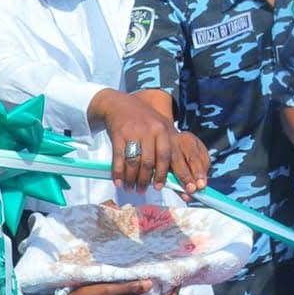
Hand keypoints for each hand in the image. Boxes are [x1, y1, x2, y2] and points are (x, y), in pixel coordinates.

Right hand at [95, 91, 209, 194]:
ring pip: (134, 163)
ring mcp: (134, 133)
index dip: (168, 174)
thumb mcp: (160, 126)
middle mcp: (150, 131)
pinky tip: (119, 182)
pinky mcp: (118, 135)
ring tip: (131, 188)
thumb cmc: (144, 119)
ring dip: (132, 179)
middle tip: (143, 191)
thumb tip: (175, 173)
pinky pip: (119, 159)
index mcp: (164, 130)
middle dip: (146, 180)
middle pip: (150, 163)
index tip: (164, 188)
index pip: (169, 156)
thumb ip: (168, 145)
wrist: (119, 103)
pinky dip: (118, 173)